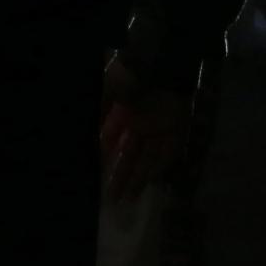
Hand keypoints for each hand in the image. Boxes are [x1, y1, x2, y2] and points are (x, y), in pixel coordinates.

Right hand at [97, 54, 190, 201]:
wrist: (157, 67)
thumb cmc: (129, 78)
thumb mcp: (105, 92)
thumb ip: (98, 112)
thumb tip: (89, 139)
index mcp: (122, 113)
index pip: (110, 141)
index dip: (104, 158)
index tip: (95, 175)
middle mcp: (139, 123)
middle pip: (129, 155)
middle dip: (120, 175)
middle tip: (111, 198)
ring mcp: (158, 128)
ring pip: (147, 158)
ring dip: (138, 178)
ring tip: (128, 199)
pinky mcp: (175, 130)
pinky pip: (167, 153)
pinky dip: (159, 167)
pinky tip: (150, 182)